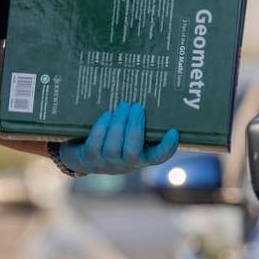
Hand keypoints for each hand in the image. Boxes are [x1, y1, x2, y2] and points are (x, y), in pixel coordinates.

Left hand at [59, 102, 178, 174]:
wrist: (84, 154)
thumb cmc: (116, 137)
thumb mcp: (130, 134)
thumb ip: (141, 122)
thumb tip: (152, 93)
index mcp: (142, 157)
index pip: (158, 158)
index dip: (167, 148)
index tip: (173, 132)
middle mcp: (126, 165)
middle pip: (132, 152)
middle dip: (134, 128)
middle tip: (136, 106)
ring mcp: (106, 164)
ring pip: (113, 148)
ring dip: (118, 124)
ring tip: (123, 106)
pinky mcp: (90, 159)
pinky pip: (95, 145)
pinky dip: (101, 129)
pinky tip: (107, 115)